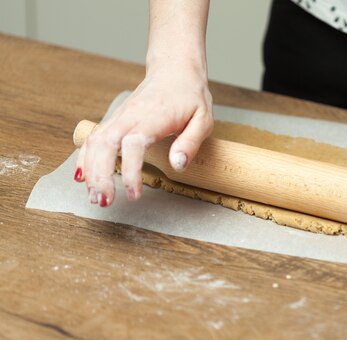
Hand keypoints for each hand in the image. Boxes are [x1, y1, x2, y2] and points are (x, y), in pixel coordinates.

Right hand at [74, 60, 213, 204]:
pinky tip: (83, 177)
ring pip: (94, 142)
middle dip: (100, 175)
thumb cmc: (190, 97)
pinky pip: (93, 138)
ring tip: (94, 197)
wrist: (175, 71)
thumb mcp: (203, 119)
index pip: (133, 144)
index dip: (131, 171)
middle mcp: (130, 116)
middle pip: (105, 145)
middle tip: (104, 201)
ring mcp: (119, 117)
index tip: (134, 194)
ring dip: (90, 171)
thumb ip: (191, 143)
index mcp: (153, 117)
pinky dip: (84, 158)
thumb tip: (177, 165)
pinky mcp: (115, 120)